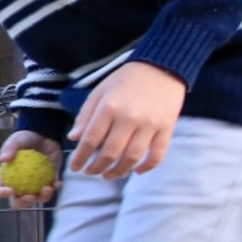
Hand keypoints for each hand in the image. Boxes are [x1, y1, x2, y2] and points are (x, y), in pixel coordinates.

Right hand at [0, 131, 62, 208]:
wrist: (44, 134)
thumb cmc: (26, 137)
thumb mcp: (16, 139)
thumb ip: (9, 147)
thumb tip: (2, 159)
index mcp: (6, 177)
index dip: (2, 193)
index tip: (11, 190)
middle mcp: (19, 184)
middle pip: (17, 201)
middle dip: (23, 203)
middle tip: (30, 196)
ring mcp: (34, 185)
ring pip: (37, 198)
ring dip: (42, 197)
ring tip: (48, 188)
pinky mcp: (49, 181)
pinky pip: (51, 188)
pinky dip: (55, 187)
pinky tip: (58, 183)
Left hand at [69, 61, 186, 179]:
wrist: (162, 66)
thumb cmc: (126, 79)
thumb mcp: (100, 91)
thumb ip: (86, 115)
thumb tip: (74, 138)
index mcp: (109, 107)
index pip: (91, 140)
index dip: (80, 157)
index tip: (75, 167)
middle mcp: (129, 118)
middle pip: (111, 153)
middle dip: (97, 168)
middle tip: (90, 173)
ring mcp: (150, 125)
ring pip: (132, 158)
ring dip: (119, 172)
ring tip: (109, 175)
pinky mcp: (166, 128)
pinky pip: (157, 154)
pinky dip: (147, 167)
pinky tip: (137, 171)